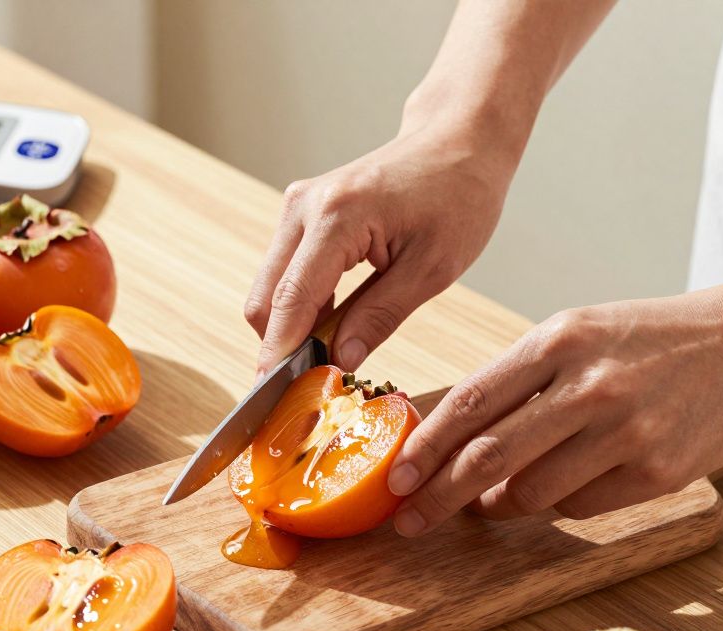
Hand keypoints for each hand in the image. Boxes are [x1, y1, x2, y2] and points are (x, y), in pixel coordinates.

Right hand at [244, 124, 515, 375]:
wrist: (458, 140)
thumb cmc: (458, 195)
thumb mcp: (433, 267)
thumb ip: (380, 315)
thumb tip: (338, 360)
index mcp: (336, 216)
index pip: (290, 300)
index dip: (279, 353)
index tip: (274, 397)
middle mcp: (303, 207)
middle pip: (264, 298)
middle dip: (279, 346)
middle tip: (309, 387)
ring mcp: (297, 207)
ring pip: (269, 288)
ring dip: (290, 327)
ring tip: (328, 358)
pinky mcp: (301, 214)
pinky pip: (285, 273)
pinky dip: (300, 306)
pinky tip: (332, 325)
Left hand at [387, 283, 722, 535]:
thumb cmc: (651, 338)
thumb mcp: (577, 332)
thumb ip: (518, 381)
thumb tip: (455, 441)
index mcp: (556, 340)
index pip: (470, 403)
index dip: (424, 448)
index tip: (395, 478)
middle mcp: (587, 386)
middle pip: (488, 456)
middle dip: (437, 495)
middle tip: (409, 520)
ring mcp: (625, 431)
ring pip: (532, 492)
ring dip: (497, 506)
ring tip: (485, 504)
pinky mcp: (658, 471)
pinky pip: (580, 506)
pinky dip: (556, 505)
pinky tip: (556, 489)